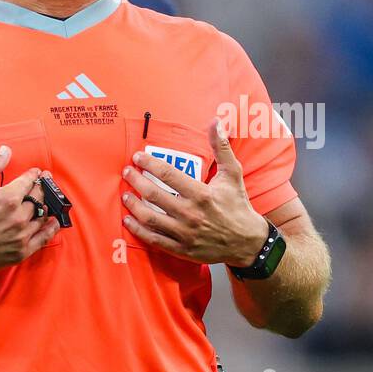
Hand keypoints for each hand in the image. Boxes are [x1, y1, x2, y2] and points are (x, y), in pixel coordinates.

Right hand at [0, 145, 61, 274]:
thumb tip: (6, 151)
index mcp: (7, 198)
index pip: (30, 182)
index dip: (34, 175)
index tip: (36, 173)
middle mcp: (18, 217)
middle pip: (39, 198)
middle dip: (41, 188)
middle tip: (43, 183)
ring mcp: (21, 236)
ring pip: (43, 216)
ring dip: (45, 206)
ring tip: (44, 201)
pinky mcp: (20, 252)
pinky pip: (44, 238)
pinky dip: (51, 228)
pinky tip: (54, 221)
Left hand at [122, 117, 266, 265]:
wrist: (247, 242)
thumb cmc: (238, 205)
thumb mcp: (233, 174)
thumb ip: (222, 148)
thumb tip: (217, 122)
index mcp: (201, 194)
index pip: (168, 174)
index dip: (149, 164)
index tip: (137, 158)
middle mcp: (191, 214)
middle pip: (154, 195)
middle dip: (136, 181)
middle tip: (126, 173)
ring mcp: (185, 233)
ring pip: (150, 218)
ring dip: (133, 206)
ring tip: (125, 196)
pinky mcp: (182, 249)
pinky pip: (154, 240)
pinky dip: (138, 231)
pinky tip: (129, 221)